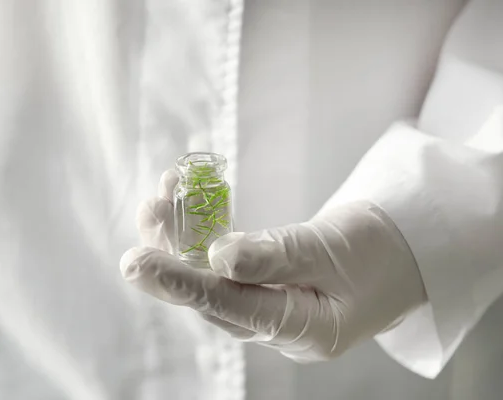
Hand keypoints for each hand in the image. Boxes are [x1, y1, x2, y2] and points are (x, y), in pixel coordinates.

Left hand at [120, 170, 426, 361]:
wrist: (404, 252)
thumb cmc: (380, 251)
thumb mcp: (332, 248)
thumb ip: (277, 256)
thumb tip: (218, 257)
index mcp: (305, 329)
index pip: (232, 307)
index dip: (182, 283)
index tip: (139, 263)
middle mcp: (280, 329)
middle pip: (213, 297)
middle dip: (172, 257)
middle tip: (145, 216)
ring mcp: (272, 313)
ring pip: (214, 283)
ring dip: (182, 245)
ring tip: (158, 202)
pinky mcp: (267, 293)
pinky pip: (226, 273)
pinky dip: (203, 243)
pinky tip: (184, 213)